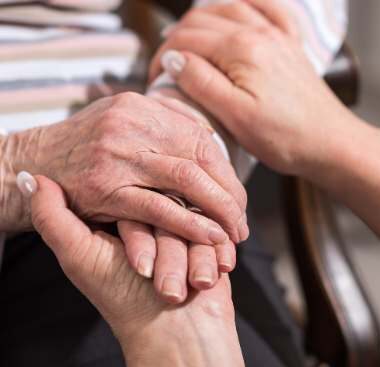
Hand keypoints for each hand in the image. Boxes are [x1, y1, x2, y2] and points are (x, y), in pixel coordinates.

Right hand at [9, 92, 246, 244]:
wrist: (38, 160)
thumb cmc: (88, 145)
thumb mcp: (124, 120)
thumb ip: (164, 123)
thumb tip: (208, 135)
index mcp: (140, 107)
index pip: (200, 138)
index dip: (226, 171)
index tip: (238, 197)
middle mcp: (131, 125)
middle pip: (198, 158)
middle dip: (228, 193)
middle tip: (242, 220)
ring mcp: (118, 155)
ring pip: (184, 180)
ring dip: (216, 209)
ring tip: (233, 232)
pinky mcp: (105, 188)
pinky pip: (157, 206)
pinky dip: (188, 223)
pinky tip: (209, 237)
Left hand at [26, 175, 244, 366]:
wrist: (178, 332)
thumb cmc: (126, 300)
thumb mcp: (81, 257)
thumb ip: (52, 217)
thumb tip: (31, 178)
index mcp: (121, 219)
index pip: (134, 201)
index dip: (139, 238)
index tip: (139, 270)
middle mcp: (152, 219)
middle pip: (167, 211)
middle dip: (168, 255)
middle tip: (159, 286)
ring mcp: (182, 228)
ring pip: (192, 222)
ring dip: (188, 262)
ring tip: (179, 291)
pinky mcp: (207, 237)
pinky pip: (215, 231)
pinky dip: (208, 261)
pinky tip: (202, 280)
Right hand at [149, 0, 349, 175]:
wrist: (328, 143)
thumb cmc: (284, 136)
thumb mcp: (235, 116)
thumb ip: (202, 82)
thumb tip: (173, 59)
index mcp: (241, 50)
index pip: (186, 41)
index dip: (163, 58)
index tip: (155, 78)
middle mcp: (259, 33)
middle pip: (202, 21)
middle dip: (175, 40)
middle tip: (166, 66)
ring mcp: (276, 35)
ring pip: (228, 8)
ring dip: (201, 20)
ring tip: (186, 39)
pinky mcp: (288, 44)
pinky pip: (266, 7)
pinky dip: (245, 2)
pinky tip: (236, 8)